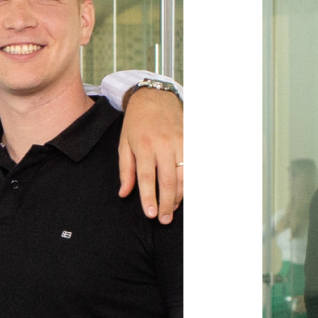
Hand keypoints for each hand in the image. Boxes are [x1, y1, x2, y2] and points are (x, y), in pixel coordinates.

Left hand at [119, 88, 183, 223]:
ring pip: (184, 175)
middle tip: (163, 219)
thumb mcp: (124, 144)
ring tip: (172, 208)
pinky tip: (185, 193)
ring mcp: (180, 142)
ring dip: (179, 195)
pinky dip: (190, 182)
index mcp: (143, 146)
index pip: (146, 178)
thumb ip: (125, 170)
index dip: (149, 198)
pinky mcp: (190, 140)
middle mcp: (163, 145)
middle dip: (167, 203)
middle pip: (168, 181)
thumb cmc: (136, 123)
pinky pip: (193, 166)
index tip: (150, 214)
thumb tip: (124, 193)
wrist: (154, 98)